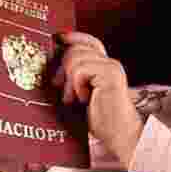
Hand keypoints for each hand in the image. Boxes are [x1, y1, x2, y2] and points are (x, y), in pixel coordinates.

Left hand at [53, 32, 143, 165]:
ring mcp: (111, 67)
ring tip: (74, 98)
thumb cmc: (99, 119)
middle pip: (77, 49)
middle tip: (61, 87)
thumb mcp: (81, 93)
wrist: (117, 134)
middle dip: (62, 67)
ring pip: (75, 57)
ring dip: (68, 81)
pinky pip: (79, 69)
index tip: (58, 37)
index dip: (73, 37)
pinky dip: (75, 85)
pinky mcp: (110, 74)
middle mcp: (110, 64)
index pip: (89, 42)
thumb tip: (54, 61)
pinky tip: (83, 98)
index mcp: (105, 67)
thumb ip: (73, 76)